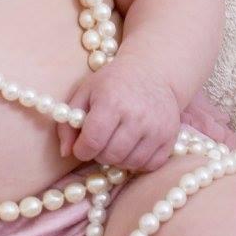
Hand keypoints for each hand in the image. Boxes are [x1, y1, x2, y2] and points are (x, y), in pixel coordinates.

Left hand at [55, 54, 181, 172]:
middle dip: (99, 154)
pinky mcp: (170, 136)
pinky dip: (138, 162)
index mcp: (111, 101)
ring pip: (130, 163)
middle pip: (110, 155)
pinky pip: (150, 165)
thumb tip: (65, 152)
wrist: (152, 71)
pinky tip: (133, 147)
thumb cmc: (113, 82)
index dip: (82, 150)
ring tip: (115, 143)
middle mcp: (136, 115)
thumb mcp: (85, 92)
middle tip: (100, 142)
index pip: (92, 141)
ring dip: (118, 159)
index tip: (82, 146)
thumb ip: (68, 123)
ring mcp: (156, 127)